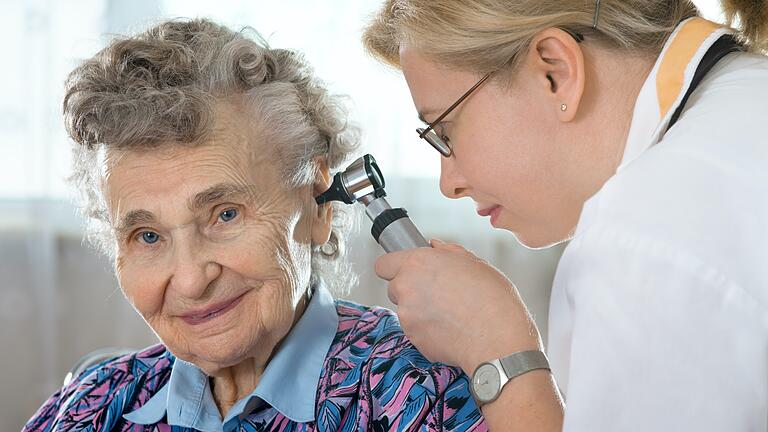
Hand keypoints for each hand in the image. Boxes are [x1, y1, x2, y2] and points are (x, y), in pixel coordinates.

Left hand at [375, 239, 542, 372]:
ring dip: (420, 311)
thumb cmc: (492, 299)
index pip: (384, 264)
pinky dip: (428, 330)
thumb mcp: (476, 263)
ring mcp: (407, 314)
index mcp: (418, 262)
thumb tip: (435, 246)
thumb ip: (448, 251)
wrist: (497, 339)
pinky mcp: (413, 338)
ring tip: (449, 313)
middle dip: (410, 290)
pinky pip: (415, 330)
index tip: (406, 271)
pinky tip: (451, 329)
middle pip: (394, 287)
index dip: (395, 267)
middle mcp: (406, 286)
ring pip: (405, 310)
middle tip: (437, 294)